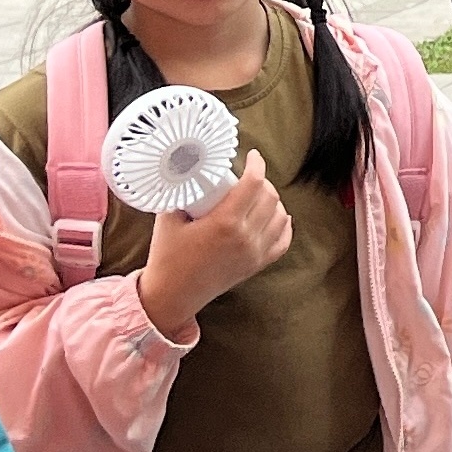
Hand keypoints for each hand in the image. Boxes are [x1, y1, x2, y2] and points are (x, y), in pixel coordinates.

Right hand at [138, 151, 291, 334]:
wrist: (173, 295)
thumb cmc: (167, 257)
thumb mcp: (169, 219)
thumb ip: (181, 194)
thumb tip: (187, 173)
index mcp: (225, 223)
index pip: (253, 184)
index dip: (256, 165)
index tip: (253, 156)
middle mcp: (245, 238)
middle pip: (270, 197)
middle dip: (262, 181)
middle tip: (248, 176)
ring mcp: (254, 253)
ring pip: (280, 216)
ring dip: (273, 201)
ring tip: (259, 194)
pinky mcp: (256, 265)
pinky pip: (282, 241)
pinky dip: (283, 225)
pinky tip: (279, 216)